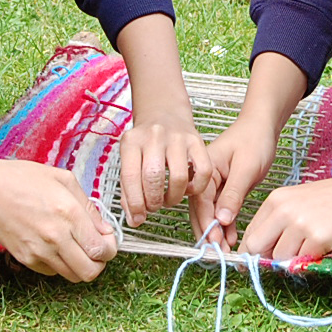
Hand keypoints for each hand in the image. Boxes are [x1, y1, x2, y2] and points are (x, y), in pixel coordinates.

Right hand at [0, 158, 117, 281]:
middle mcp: (56, 237)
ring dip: (80, 265)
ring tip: (75, 246)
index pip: (102, 250)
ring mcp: (39, 251)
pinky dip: (59, 263)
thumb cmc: (21, 179)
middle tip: (95, 249)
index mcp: (69, 213)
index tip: (107, 241)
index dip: (110, 249)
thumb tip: (104, 230)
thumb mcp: (63, 179)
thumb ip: (89, 206)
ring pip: (73, 276)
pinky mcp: (25, 259)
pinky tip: (55, 245)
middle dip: (99, 263)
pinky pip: (52, 272)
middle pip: (91, 272)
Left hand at [117, 107, 208, 226]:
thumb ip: (128, 189)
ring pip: (179, 177)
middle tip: (153, 207)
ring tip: (169, 199)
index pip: (131, 177)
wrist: (163, 112)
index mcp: (132, 141)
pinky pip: (203, 171)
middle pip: (154, 177)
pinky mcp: (197, 141)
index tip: (137, 218)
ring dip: (173, 198)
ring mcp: (177, 137)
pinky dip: (196, 187)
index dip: (134, 203)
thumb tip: (134, 219)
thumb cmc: (144, 142)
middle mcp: (154, 136)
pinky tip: (186, 189)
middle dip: (153, 202)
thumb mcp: (129, 158)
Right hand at [189, 115, 277, 248]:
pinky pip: (223, 210)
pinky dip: (227, 225)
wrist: (263, 127)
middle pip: (201, 210)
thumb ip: (232, 194)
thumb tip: (221, 220)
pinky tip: (232, 238)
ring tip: (226, 251)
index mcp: (204, 170)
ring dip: (217, 232)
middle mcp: (205, 179)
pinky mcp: (226, 189)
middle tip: (218, 253)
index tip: (213, 243)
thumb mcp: (245, 167)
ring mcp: (214, 184)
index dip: (206, 224)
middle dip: (208, 233)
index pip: (201, 201)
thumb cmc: (254, 140)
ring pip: (211, 213)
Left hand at [237, 173, 331, 261]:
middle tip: (283, 258)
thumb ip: (278, 222)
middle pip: (256, 247)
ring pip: (279, 258)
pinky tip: (324, 245)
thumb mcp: (298, 201)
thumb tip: (260, 250)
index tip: (258, 259)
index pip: (250, 232)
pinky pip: (302, 261)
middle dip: (266, 258)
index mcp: (276, 199)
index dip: (253, 250)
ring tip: (311, 244)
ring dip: (292, 259)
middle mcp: (283, 210)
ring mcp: (300, 224)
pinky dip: (310, 259)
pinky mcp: (317, 239)